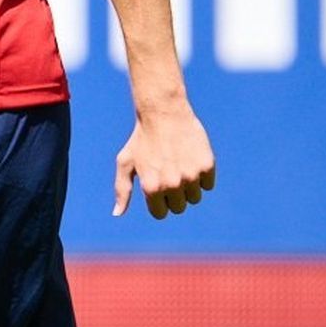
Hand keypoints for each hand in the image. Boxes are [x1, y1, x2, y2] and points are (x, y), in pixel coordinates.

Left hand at [113, 101, 216, 219]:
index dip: (159, 200)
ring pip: (195, 198)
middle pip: (179, 208)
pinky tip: (191, 157)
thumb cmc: (141, 138)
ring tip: (180, 164)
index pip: (160, 213)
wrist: (163, 112)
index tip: (157, 183)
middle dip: (174, 194)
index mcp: (151, 187)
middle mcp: (171, 184)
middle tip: (169, 171)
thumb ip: (122, 190)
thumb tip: (117, 214)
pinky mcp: (206, 166)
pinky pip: (208, 185)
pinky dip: (202, 175)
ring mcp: (190, 176)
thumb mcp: (125, 162)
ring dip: (189, 186)